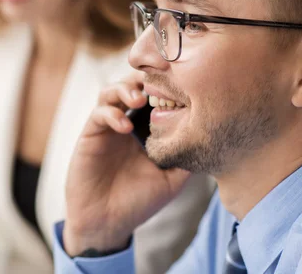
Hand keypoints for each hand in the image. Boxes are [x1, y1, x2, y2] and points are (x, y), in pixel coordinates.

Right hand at [63, 71, 190, 255]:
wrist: (108, 223)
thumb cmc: (139, 202)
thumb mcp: (172, 179)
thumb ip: (185, 157)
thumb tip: (210, 139)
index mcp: (145, 129)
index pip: (153, 96)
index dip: (164, 85)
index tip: (180, 83)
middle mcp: (125, 122)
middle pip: (132, 85)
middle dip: (144, 78)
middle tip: (158, 81)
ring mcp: (107, 127)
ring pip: (111, 91)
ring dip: (125, 89)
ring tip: (140, 99)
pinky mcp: (90, 134)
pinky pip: (99, 113)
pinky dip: (111, 114)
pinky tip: (125, 127)